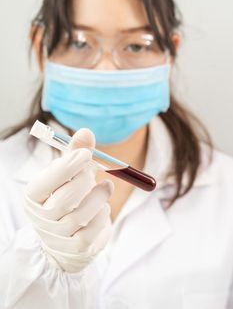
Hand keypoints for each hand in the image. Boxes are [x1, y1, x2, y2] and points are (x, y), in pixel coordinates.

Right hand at [24, 128, 113, 272]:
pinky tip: (103, 208)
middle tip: (95, 171)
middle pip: (64, 200)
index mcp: (34, 196)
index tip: (86, 153)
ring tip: (106, 187)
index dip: (67, 167)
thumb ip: (76, 153)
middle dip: (84, 181)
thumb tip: (86, 131)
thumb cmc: (68, 197)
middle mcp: (41, 218)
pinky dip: (102, 216)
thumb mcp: (70, 173)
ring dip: (98, 197)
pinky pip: (93, 232)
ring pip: (81, 216)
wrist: (67, 236)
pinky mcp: (76, 250)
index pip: (44, 182)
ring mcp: (57, 237)